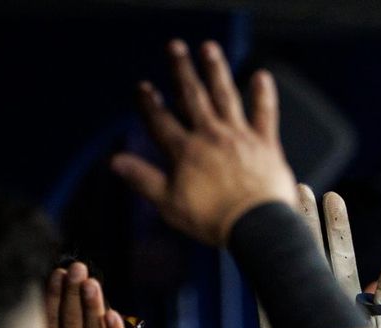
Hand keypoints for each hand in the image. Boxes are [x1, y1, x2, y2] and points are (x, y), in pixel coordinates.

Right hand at [112, 39, 296, 245]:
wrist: (256, 226)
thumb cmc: (214, 220)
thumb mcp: (169, 204)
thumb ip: (143, 179)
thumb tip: (115, 162)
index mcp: (185, 152)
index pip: (161, 121)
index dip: (150, 103)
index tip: (143, 87)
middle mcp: (210, 137)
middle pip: (192, 97)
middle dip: (182, 71)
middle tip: (175, 47)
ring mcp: (239, 138)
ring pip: (225, 96)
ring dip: (216, 71)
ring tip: (209, 49)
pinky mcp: (265, 144)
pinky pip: (264, 114)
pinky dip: (263, 94)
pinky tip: (261, 75)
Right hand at [259, 184, 380, 327]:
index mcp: (342, 295)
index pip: (339, 252)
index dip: (336, 226)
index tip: (333, 196)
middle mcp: (318, 297)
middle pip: (311, 248)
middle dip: (305, 217)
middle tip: (300, 185)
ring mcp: (296, 308)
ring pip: (290, 262)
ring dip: (288, 231)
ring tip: (285, 197)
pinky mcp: (277, 323)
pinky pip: (270, 288)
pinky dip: (265, 264)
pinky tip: (259, 239)